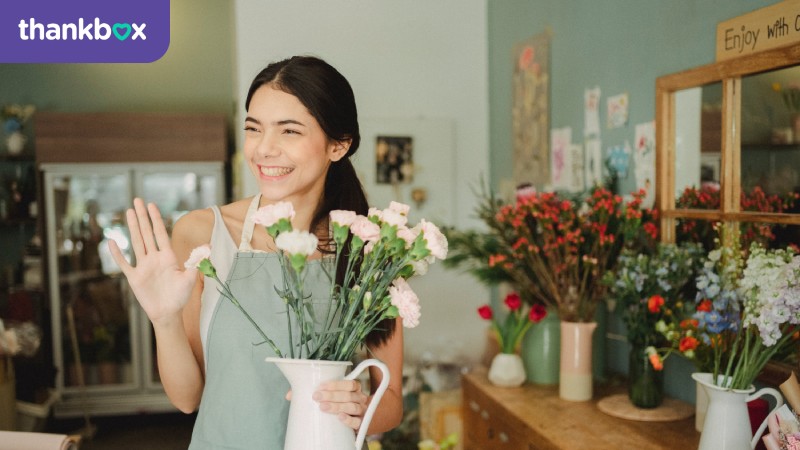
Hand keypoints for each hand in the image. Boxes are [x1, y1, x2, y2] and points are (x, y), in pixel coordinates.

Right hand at [108, 198, 197, 324]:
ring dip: (132, 228)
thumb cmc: (180, 296)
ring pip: (136, 242)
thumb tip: (208, 247)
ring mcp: (143, 266)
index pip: (160, 233)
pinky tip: (112, 242)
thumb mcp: (190, 278)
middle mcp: (154, 258)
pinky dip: (117, 254)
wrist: (168, 313)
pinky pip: (124, 263)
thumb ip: (196, 262)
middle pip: (146, 233)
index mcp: (168, 257)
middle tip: (137, 200)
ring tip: (128, 212)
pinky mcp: (134, 278)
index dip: (156, 219)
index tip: (151, 205)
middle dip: (142, 217)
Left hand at [312, 379, 368, 429]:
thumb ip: (332, 392)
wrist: (358, 423)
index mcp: (357, 390)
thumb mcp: (341, 396)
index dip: (335, 385)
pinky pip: (357, 422)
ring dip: (337, 406)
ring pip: (352, 407)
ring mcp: (362, 412)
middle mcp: (361, 399)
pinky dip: (348, 419)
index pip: (350, 384)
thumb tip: (315, 391)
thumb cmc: (344, 405)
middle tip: (316, 397)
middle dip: (331, 395)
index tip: (321, 387)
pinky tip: (340, 417)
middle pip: (348, 396)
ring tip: (323, 407)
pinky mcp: (362, 424)